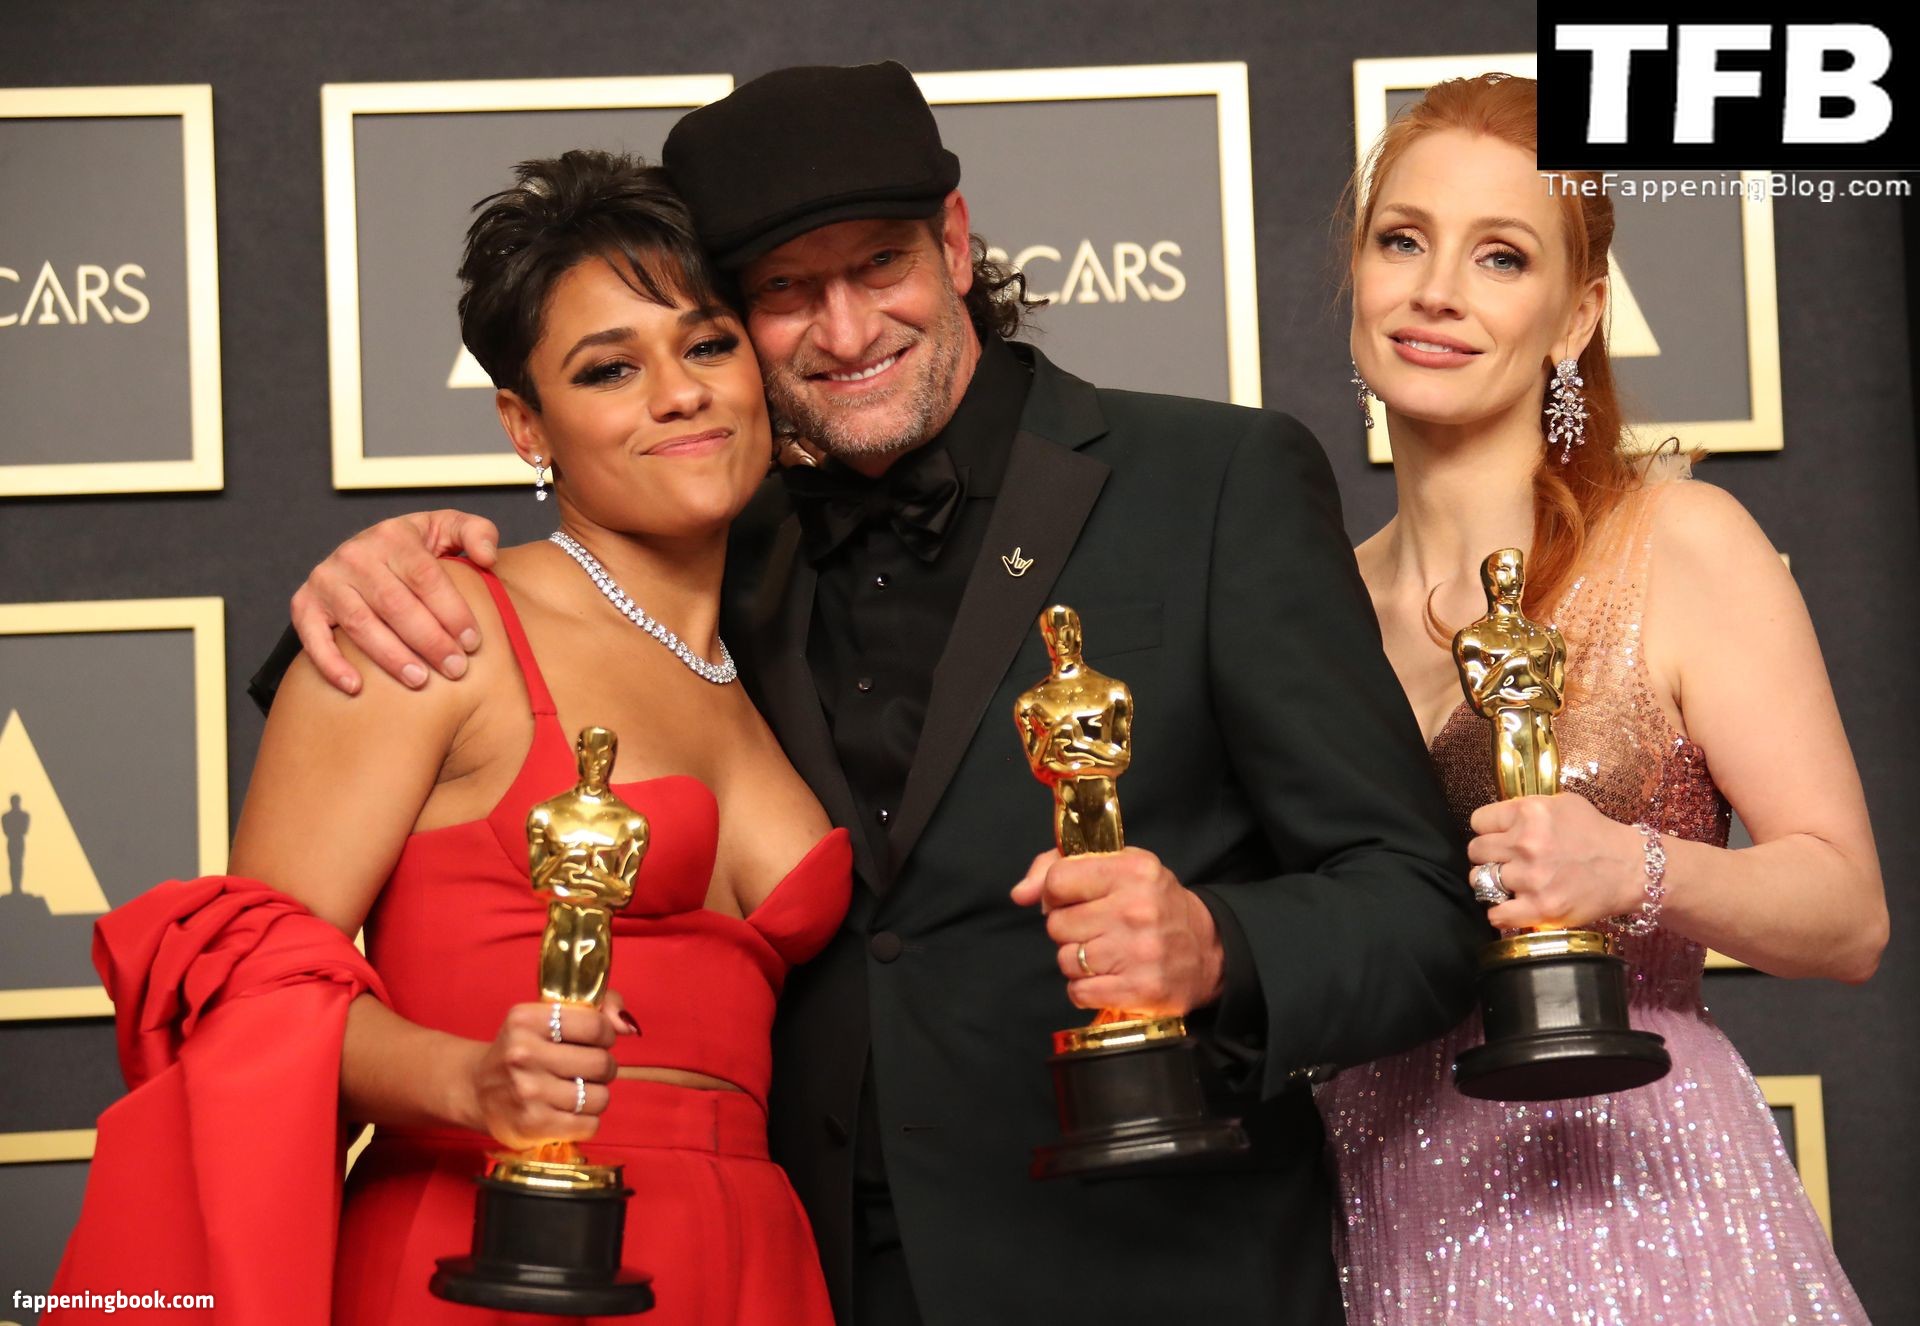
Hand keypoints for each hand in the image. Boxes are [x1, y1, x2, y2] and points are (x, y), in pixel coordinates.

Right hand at [291, 510, 500, 694]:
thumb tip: (489, 557)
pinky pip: (313, 636)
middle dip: (429, 640)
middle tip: (455, 668)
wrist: (362, 553)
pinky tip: (356, 687)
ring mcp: (327, 580)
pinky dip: (331, 663)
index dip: (451, 611)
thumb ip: (476, 532)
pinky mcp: (305, 603)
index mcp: (393, 536)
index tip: (473, 642)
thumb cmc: (415, 549)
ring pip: (361, 624)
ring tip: (419, 680)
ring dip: (391, 656)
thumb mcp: (447, 528)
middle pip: (395, 604)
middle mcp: (356, 555)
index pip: (426, 577)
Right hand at [464, 994, 635, 1149]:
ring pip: (599, 1097)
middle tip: (586, 1070)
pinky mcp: (532, 1125)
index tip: (595, 1041)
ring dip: (595, 1096)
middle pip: (601, 1063)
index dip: (605, 1035)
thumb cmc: (523, 1049)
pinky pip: (589, 1125)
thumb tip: (628, 1026)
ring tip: (576, 1092)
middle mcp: (523, 1054)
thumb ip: (597, 1009)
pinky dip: (586, 1121)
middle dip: (603, 1067)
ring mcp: (527, 1092)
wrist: (476, 1090)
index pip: (596, 1025)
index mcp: (526, 1020)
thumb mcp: (547, 1016)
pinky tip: (568, 1113)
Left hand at [1009, 847, 1224, 1015]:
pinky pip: (1078, 991)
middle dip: (1069, 929)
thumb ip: (1059, 866)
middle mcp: (1137, 908)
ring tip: (1106, 953)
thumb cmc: (1152, 904)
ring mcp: (1139, 952)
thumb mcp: (1117, 867)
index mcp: (1132, 870)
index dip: (1056, 893)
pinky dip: (1086, 988)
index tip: (1072, 899)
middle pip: (1057, 924)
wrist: (1207, 951)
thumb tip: (1019, 894)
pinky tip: (1109, 977)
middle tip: (1098, 928)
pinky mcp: (1140, 990)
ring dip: (1078, 960)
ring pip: (1066, 959)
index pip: (1057, 880)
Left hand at [1467, 794, 1646, 930]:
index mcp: (1529, 813)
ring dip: (1492, 882)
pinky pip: (1496, 914)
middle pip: (1475, 850)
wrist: (1630, 869)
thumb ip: (1526, 807)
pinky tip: (1510, 906)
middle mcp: (1526, 843)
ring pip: (1480, 880)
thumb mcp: (1562, 804)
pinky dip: (1499, 912)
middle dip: (1488, 855)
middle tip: (1505, 861)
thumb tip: (1496, 819)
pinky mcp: (1540, 908)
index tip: (1499, 837)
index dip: (1488, 830)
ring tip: (1509, 883)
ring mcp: (1531, 878)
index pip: (1478, 821)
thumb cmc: (1596, 834)